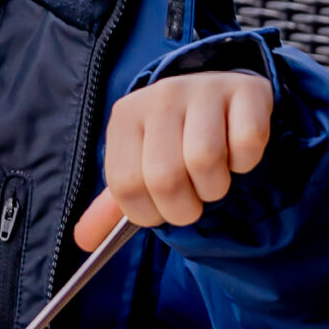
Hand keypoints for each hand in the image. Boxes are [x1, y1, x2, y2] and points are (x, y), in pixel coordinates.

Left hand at [73, 71, 273, 248]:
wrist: (220, 99)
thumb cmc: (177, 142)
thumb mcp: (141, 167)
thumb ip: (115, 205)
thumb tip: (83, 240)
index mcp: (126, 116)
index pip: (125, 185)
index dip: (149, 213)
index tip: (162, 207)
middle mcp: (160, 96)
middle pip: (165, 177)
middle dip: (185, 208)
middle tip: (194, 198)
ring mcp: (204, 88)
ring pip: (206, 161)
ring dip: (216, 187)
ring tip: (215, 176)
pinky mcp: (246, 90)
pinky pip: (246, 144)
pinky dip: (246, 163)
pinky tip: (237, 153)